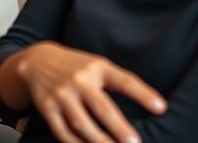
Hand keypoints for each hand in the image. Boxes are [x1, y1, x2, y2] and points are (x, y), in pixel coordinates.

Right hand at [12, 42, 165, 142]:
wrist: (36, 62)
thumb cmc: (76, 67)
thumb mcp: (98, 65)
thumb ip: (119, 81)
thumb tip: (153, 106)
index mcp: (97, 67)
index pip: (124, 81)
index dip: (143, 94)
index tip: (161, 108)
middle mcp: (79, 80)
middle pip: (102, 108)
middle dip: (119, 128)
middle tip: (134, 142)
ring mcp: (61, 95)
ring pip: (82, 124)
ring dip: (99, 141)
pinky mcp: (47, 108)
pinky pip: (63, 132)